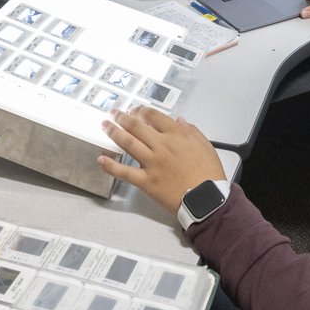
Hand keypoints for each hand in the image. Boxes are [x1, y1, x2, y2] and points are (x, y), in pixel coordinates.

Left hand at [97, 107, 225, 214]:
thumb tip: (179, 120)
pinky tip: (101, 158)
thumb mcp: (206, 146)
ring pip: (128, 143)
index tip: (135, 109)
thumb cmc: (209, 173)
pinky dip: (110, 165)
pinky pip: (124, 172)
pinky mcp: (145, 181)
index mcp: (176, 135)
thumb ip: (191, 131)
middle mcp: (161, 146)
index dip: (142, 111)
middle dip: (123, 117)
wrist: (206, 199)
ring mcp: (151, 163)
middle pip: (136, 126)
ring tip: (104, 125)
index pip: (154, 116)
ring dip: (114, 132)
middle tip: (114, 113)